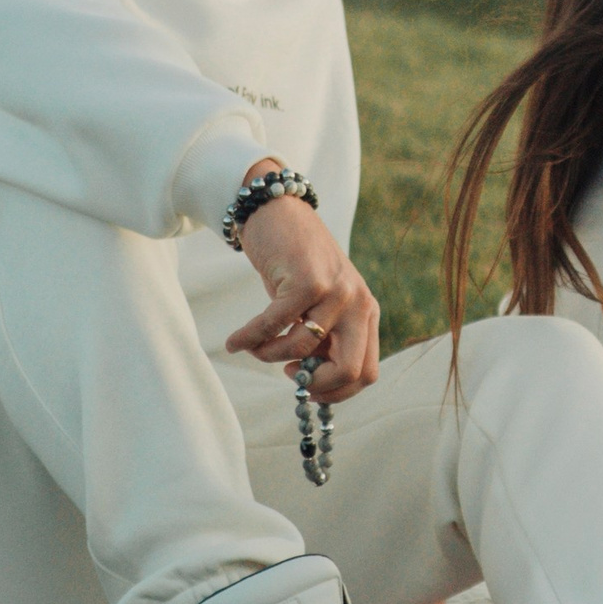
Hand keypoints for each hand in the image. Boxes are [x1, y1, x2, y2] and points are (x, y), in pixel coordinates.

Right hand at [226, 190, 381, 403]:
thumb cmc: (294, 265)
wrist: (279, 212)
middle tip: (288, 376)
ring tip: (251, 346)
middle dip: (316, 386)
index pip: (367, 372)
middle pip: (351, 371)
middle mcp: (360, 302)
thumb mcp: (318, 306)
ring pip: (302, 350)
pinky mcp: (308, 281)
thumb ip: (322, 340)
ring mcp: (337, 291)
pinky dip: (249, 339)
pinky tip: (235, 341)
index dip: (336, 391)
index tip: (306, 385)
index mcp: (367, 313)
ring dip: (268, 355)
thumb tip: (310, 383)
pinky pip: (273, 326)